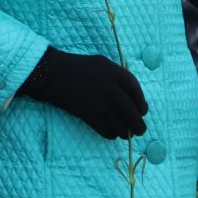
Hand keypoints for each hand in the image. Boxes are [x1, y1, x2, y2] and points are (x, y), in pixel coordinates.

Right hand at [19, 47, 146, 139]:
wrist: (55, 74)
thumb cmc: (80, 67)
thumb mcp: (103, 64)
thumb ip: (119, 77)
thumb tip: (132, 97)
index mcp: (116, 73)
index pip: (137, 91)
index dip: (142, 104)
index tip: (142, 111)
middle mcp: (110, 88)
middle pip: (131, 112)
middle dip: (138, 125)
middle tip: (140, 130)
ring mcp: (99, 102)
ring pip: (119, 124)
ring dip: (125, 131)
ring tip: (125, 133)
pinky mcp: (88, 114)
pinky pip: (105, 129)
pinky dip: (111, 134)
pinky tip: (111, 133)